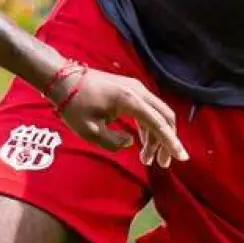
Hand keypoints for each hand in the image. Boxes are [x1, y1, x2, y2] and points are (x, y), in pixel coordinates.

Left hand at [43, 62, 187, 167]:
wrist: (62, 79)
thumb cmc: (74, 105)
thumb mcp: (90, 131)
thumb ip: (114, 142)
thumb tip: (130, 142)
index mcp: (130, 100)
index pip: (158, 124)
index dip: (171, 143)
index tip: (181, 158)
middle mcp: (138, 90)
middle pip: (164, 117)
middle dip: (166, 141)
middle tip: (162, 163)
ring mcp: (135, 88)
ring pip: (157, 113)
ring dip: (156, 136)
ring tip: (148, 159)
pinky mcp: (129, 89)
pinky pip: (147, 109)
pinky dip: (148, 127)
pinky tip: (142, 143)